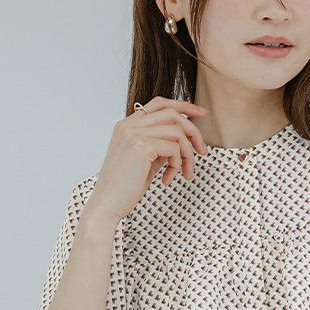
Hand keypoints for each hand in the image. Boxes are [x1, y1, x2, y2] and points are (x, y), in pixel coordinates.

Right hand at [90, 96, 209, 221]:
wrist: (107, 205)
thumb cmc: (124, 188)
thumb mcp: (144, 161)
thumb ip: (159, 146)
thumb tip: (182, 141)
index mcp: (127, 125)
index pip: (159, 104)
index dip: (183, 106)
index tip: (201, 113)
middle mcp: (128, 125)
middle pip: (172, 113)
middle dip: (194, 131)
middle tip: (203, 151)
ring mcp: (134, 133)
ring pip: (177, 132)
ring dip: (187, 154)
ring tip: (185, 172)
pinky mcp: (141, 146)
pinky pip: (174, 148)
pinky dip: (177, 164)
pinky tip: (167, 179)